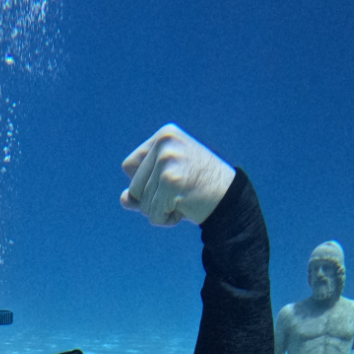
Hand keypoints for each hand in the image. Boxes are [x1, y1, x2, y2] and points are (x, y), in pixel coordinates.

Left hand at [120, 124, 234, 226]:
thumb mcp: (165, 183)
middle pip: (133, 186)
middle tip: (179, 192)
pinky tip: (185, 208)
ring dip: (161, 210)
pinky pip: (153, 214)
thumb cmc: (197, 190)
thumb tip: (124, 199)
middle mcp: (165, 142)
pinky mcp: (171, 181)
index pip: (129, 166)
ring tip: (183, 199)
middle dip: (152, 199)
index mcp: (164, 135)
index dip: (144, 183)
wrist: (229, 200)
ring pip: (142, 203)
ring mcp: (168, 160)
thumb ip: (141, 190)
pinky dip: (166, 219)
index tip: (170, 181)